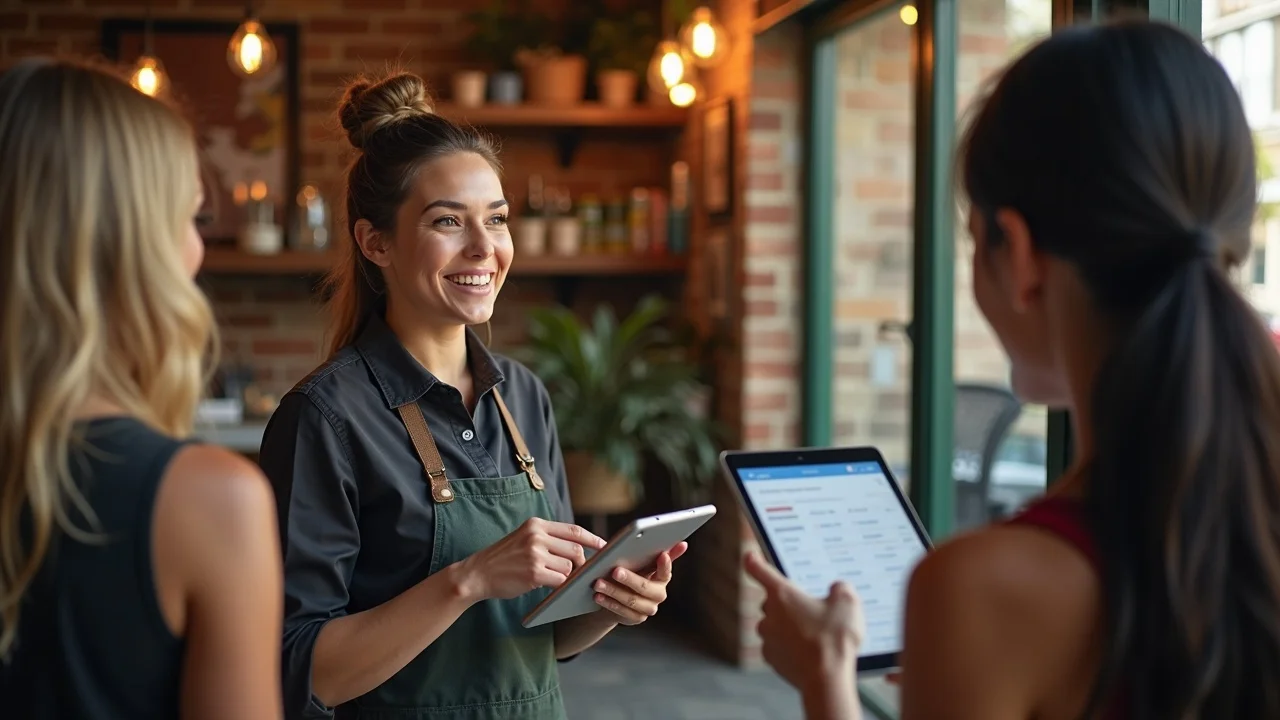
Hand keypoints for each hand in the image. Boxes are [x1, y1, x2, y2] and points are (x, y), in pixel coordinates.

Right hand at [455, 517, 605, 600]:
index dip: (592, 539)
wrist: (477, 574)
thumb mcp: (524, 539)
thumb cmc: (504, 559)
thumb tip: (580, 549)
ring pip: (569, 566)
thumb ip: (548, 539)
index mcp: (536, 525)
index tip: (605, 546)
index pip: (573, 530)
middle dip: (582, 563)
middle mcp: (536, 536)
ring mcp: (535, 554)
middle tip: (581, 572)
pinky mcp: (534, 573)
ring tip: (557, 579)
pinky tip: (552, 587)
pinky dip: (561, 586)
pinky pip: (560, 580)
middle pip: (576, 549)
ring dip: (568, 576)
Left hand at [592, 542, 687, 624]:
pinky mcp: (636, 618)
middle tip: (615, 571)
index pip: (666, 571)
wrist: (619, 597)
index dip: (665, 564)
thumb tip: (681, 543)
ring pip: (631, 600)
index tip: (661, 554)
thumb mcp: (640, 561)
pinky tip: (598, 596)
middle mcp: (659, 594)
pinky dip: (608, 603)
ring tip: (598, 583)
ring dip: (613, 591)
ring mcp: (649, 608)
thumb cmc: (631, 573)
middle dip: (629, 579)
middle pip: (645, 587)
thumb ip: (654, 552)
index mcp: (662, 578)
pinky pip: (621, 611)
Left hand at [744, 551, 863, 695]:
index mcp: (782, 594)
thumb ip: (840, 589)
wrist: (826, 680)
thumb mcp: (848, 602)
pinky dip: (792, 647)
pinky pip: (780, 646)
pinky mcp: (773, 660)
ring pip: (777, 625)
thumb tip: (837, 590)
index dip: (754, 560)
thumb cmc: (834, 639)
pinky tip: (812, 651)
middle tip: (814, 609)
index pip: (758, 569)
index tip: (750, 556)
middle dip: (790, 603)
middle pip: (773, 601)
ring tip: (818, 634)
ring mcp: (769, 639)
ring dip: (791, 626)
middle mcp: (769, 615)